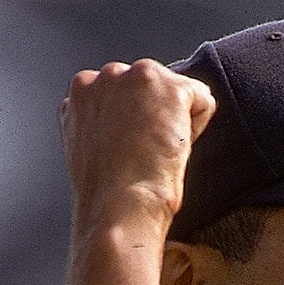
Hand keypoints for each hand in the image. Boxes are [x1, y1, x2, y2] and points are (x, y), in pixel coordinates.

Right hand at [60, 60, 215, 237]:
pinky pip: (201, 98)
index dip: (134, 123)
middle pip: (150, 84)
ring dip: (174, 118)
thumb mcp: (91, 147)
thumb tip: (127, 125)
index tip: (130, 150)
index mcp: (82, 90)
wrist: (118, 209)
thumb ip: (103, 123)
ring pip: (174, 89)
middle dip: (154, 113)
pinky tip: (174, 148)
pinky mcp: (168, 86)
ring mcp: (137, 77)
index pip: (124, 92)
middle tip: (145, 154)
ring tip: (157, 152)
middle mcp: (107, 75)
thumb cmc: (106, 195)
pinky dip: (197, 125)